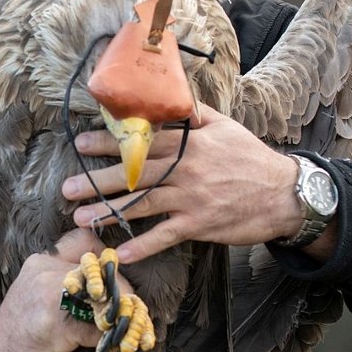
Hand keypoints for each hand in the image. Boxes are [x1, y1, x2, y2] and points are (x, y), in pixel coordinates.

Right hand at [0, 228, 131, 351]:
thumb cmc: (19, 330)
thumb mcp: (36, 293)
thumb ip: (66, 282)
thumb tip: (111, 285)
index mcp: (42, 263)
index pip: (85, 242)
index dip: (107, 258)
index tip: (115, 281)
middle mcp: (46, 274)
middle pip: (103, 272)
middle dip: (124, 294)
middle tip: (134, 312)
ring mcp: (50, 299)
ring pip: (105, 299)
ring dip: (122, 318)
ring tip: (130, 331)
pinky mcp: (56, 328)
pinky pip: (98, 330)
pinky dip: (110, 341)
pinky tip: (111, 349)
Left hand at [61, 105, 312, 264]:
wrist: (284, 194)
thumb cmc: (251, 159)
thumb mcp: (225, 127)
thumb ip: (195, 115)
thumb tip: (173, 97)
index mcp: (189, 145)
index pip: (143, 142)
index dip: (110, 143)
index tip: (81, 145)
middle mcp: (186, 170)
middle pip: (134, 175)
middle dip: (98, 181)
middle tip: (67, 187)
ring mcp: (192, 199)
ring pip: (142, 206)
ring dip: (109, 214)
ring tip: (80, 219)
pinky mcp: (200, 224)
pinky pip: (165, 236)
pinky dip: (143, 246)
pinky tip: (120, 253)